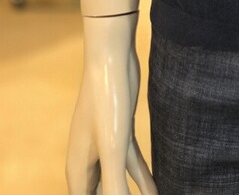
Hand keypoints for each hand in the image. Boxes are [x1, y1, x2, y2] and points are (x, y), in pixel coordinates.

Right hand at [65, 12, 157, 194]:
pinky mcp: (121, 134)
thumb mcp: (113, 147)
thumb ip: (114, 186)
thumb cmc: (107, 99)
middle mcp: (87, 163)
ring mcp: (104, 148)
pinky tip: (159, 191)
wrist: (112, 57)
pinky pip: (132, 166)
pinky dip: (144, 180)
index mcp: (78, 171)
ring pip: (118, 185)